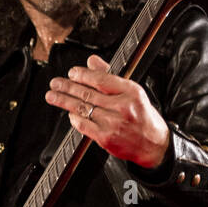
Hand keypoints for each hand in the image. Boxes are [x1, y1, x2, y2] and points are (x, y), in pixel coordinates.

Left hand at [45, 53, 170, 168]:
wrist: (154, 145)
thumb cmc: (143, 117)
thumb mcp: (133, 92)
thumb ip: (110, 76)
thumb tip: (92, 62)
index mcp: (130, 91)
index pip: (101, 79)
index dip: (82, 75)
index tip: (71, 73)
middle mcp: (122, 107)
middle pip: (88, 93)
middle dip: (67, 87)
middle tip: (55, 83)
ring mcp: (113, 123)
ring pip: (83, 109)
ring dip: (64, 101)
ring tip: (53, 96)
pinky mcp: (106, 138)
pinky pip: (84, 125)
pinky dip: (75, 118)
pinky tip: (70, 114)